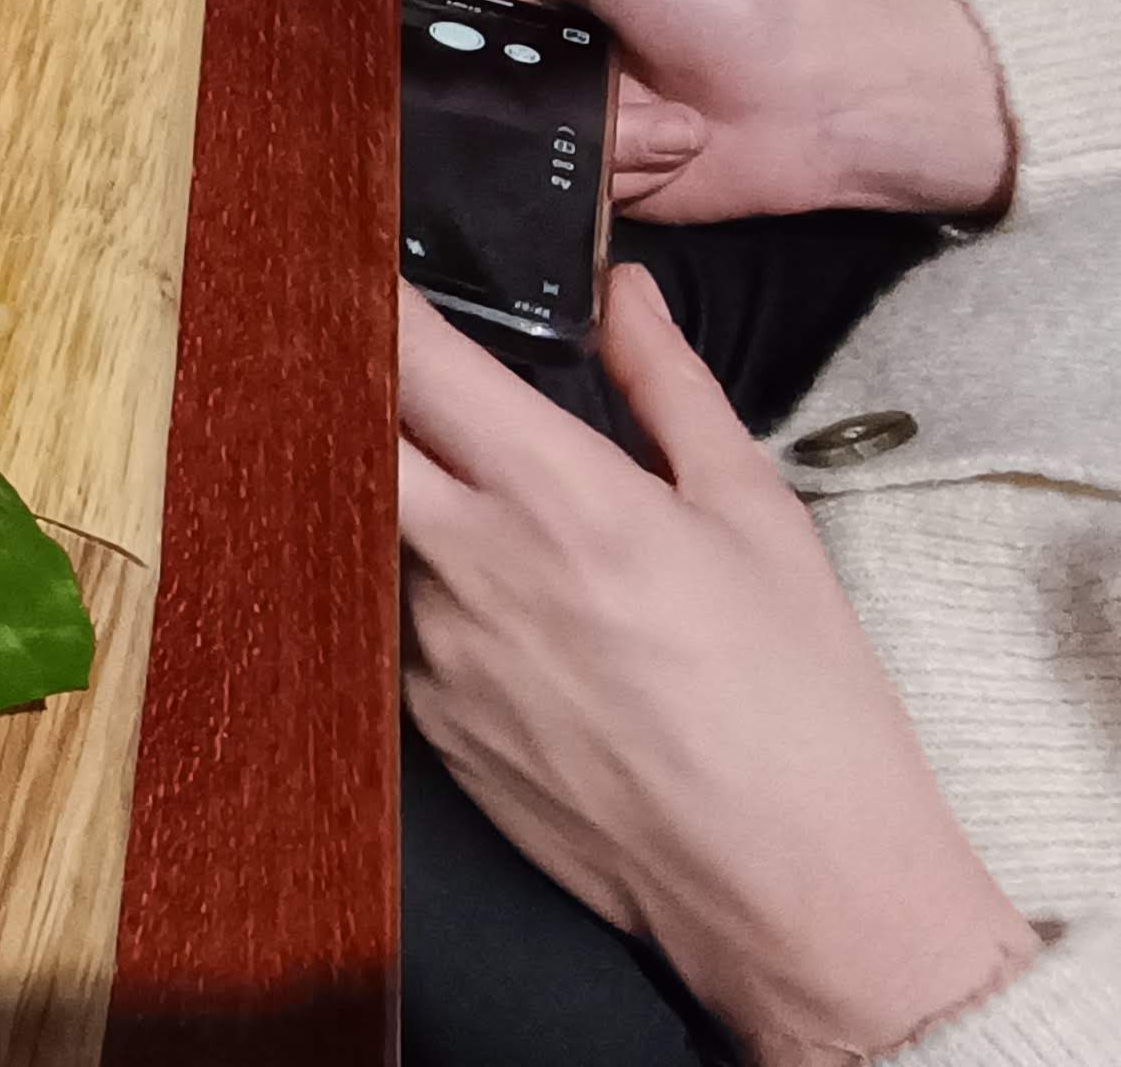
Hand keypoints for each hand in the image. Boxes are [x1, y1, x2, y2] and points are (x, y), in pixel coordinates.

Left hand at [401, 274, 1037, 1064]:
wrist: (794, 888)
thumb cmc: (799, 698)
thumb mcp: (754, 513)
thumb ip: (669, 385)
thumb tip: (625, 292)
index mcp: (555, 493)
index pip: (416, 356)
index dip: (371, 293)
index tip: (353, 255)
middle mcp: (468, 562)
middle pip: (347, 429)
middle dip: (344, 378)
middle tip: (362, 351)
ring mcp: (431, 649)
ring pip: (368, 526)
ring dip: (387, 489)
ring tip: (436, 478)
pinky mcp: (425, 724)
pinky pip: (390, 621)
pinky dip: (415, 588)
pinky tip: (478, 598)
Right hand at [402, 0, 1011, 222]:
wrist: (796, 103)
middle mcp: (486, 37)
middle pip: (396, 44)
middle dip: (398, 50)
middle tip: (405, 43)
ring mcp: (511, 112)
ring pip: (444, 120)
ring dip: (517, 106)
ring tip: (601, 84)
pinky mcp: (540, 178)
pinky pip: (508, 178)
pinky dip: (575, 156)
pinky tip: (638, 133)